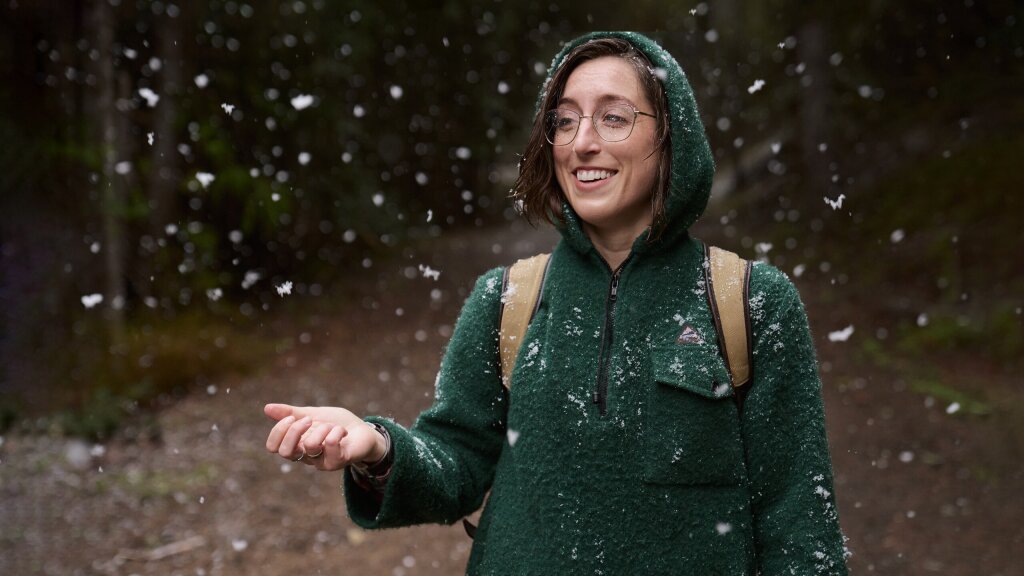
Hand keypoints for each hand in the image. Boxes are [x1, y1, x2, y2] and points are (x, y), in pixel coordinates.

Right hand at [263, 403, 386, 470]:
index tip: (291, 417)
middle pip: (285, 452)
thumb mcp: (312, 414)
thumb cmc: (336, 423)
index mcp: (297, 445)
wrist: (363, 430)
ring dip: (322, 429)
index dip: (278, 431)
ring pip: (310, 447)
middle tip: (309, 420)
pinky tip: (342, 431)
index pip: (274, 447)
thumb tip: (267, 408)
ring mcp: (321, 461)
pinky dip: (336, 433)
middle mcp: (306, 456)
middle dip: (295, 431)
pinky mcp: (338, 461)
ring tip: (331, 425)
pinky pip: (331, 447)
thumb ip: (291, 413)